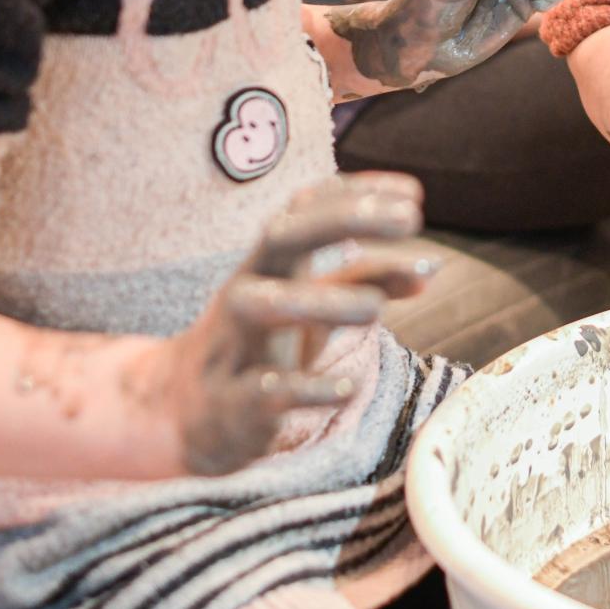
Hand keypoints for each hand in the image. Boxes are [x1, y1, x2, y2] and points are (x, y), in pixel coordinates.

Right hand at [145, 173, 432, 475]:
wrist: (179, 415)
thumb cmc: (259, 347)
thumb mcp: (312, 310)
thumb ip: (365, 284)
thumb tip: (430, 268)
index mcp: (267, 263)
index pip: (306, 207)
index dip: (357, 193)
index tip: (414, 194)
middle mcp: (246, 289)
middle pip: (282, 234)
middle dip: (343, 219)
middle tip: (411, 219)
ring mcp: (232, 341)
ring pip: (266, 305)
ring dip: (324, 300)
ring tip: (377, 309)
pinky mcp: (230, 400)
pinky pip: (265, 388)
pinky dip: (307, 387)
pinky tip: (348, 387)